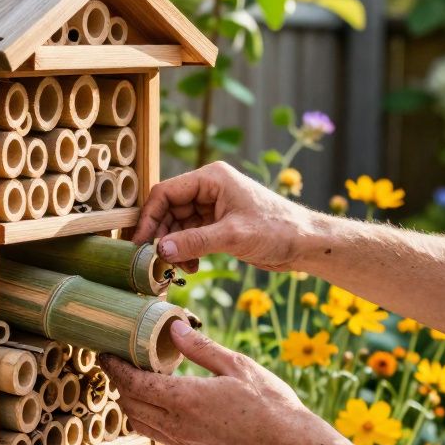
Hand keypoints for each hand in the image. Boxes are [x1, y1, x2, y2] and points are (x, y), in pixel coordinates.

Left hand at [98, 321, 339, 444]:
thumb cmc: (271, 405)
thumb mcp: (237, 366)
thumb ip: (200, 348)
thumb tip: (173, 326)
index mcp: (185, 400)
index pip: (133, 383)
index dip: (115, 367)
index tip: (105, 352)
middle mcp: (177, 427)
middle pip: (130, 404)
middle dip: (118, 383)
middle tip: (118, 362)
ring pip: (140, 424)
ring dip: (132, 402)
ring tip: (138, 380)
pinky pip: (158, 435)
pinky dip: (149, 417)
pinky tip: (164, 402)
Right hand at [131, 161, 315, 272]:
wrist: (305, 243)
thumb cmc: (277, 229)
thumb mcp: (233, 236)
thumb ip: (195, 242)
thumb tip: (160, 250)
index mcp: (211, 178)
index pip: (166, 192)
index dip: (150, 217)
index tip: (139, 242)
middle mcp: (209, 188)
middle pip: (169, 210)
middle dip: (163, 236)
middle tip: (157, 261)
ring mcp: (213, 207)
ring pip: (178, 226)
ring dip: (174, 247)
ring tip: (179, 267)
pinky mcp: (218, 225)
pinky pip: (190, 236)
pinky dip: (186, 252)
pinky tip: (192, 267)